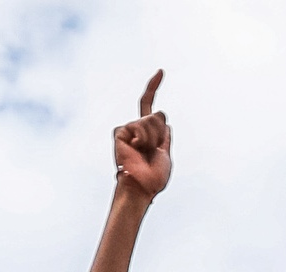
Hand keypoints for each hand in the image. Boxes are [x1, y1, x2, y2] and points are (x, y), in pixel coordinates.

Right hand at [112, 71, 170, 197]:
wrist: (142, 186)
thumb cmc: (153, 178)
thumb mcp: (165, 155)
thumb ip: (165, 138)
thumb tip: (166, 123)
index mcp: (147, 132)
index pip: (149, 105)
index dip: (153, 87)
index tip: (160, 71)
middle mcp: (136, 128)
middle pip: (159, 115)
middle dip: (161, 134)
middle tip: (152, 151)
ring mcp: (127, 129)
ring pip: (151, 120)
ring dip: (153, 138)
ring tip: (144, 152)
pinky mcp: (120, 132)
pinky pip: (139, 126)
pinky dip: (143, 139)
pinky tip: (135, 149)